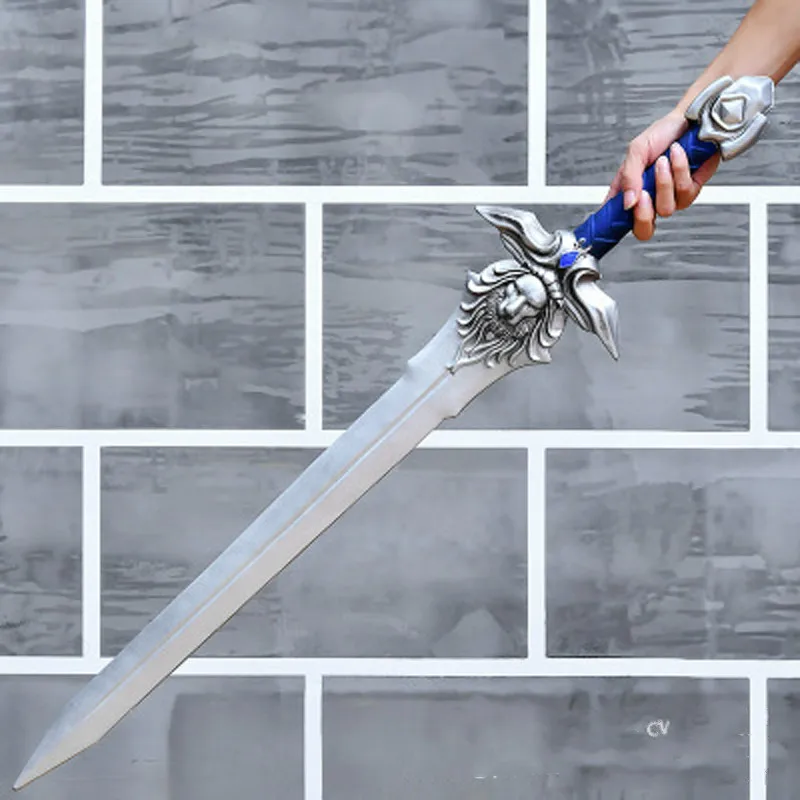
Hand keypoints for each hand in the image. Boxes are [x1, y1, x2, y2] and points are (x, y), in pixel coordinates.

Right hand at [604, 109, 721, 240]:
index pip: (617, 219)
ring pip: (665, 209)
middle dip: (644, 215)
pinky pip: (684, 193)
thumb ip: (629, 177)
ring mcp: (669, 197)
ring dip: (664, 182)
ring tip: (663, 161)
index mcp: (629, 192)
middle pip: (643, 230)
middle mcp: (648, 199)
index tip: (612, 223)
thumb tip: (627, 203)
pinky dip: (680, 170)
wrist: (693, 120)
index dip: (613, 227)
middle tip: (644, 194)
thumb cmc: (663, 133)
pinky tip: (677, 155)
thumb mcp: (637, 151)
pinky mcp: (689, 191)